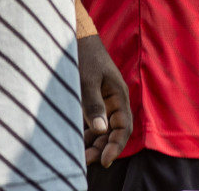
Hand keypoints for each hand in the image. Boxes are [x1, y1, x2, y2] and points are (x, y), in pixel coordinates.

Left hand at [77, 27, 131, 167]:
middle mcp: (113, 100)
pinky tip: (75, 141)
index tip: (103, 161)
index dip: (116, 146)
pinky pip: (92, 122)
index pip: (124, 127)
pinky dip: (86, 134)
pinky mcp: (90, 100)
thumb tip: (100, 130)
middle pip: (114, 131)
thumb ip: (93, 105)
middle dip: (102, 148)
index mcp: (119, 94)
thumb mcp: (86, 80)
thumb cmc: (83, 55)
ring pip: (103, 129)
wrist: (75, 36)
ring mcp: (102, 101)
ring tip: (79, 156)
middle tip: (86, 161)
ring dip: (94, 143)